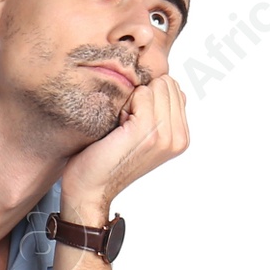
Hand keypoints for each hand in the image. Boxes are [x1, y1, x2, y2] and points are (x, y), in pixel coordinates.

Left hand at [57, 73, 189, 217]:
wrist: (89, 188)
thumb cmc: (106, 160)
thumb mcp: (141, 132)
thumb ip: (159, 109)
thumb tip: (164, 82)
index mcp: (181, 137)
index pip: (173, 88)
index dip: (147, 99)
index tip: (133, 125)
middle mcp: (179, 138)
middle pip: (166, 84)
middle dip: (142, 97)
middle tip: (126, 126)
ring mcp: (166, 135)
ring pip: (155, 86)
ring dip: (133, 101)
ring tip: (122, 128)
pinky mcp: (149, 131)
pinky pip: (142, 93)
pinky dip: (125, 104)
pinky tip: (117, 128)